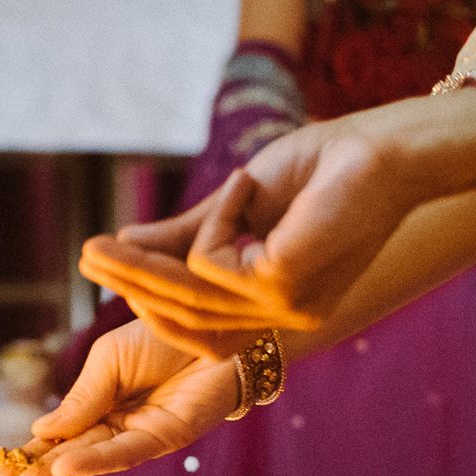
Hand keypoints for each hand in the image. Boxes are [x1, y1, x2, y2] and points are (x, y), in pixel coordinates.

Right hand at [0, 319, 238, 475]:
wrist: (219, 321)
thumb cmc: (164, 335)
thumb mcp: (109, 360)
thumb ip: (81, 399)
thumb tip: (39, 433)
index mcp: (96, 406)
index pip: (48, 440)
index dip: (16, 460)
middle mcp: (114, 427)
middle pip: (61, 458)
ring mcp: (139, 435)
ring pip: (88, 459)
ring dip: (51, 473)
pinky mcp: (168, 436)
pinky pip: (126, 451)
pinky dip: (95, 460)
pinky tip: (65, 467)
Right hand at [81, 116, 409, 355]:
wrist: (389, 148)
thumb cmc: (324, 170)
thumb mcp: (239, 206)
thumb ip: (185, 234)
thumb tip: (123, 245)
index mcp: (280, 311)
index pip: (202, 328)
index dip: (150, 301)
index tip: (106, 267)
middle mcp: (288, 322)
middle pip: (188, 323)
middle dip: (133, 287)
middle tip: (86, 255)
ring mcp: (289, 310)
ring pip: (190, 299)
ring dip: (140, 268)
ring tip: (99, 242)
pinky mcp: (285, 284)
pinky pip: (211, 262)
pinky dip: (217, 218)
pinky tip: (240, 182)